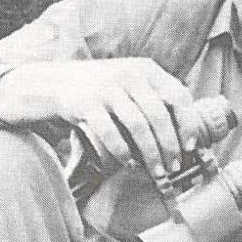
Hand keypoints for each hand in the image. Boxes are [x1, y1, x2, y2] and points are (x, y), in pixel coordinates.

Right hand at [0, 58, 203, 176]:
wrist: (49, 83)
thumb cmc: (99, 92)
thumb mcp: (128, 84)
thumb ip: (153, 99)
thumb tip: (187, 134)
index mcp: (145, 69)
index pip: (178, 95)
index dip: (188, 123)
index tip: (191, 146)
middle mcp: (128, 74)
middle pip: (159, 114)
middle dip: (170, 145)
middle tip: (174, 167)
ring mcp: (105, 87)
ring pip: (138, 125)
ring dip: (151, 153)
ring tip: (157, 172)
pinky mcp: (84, 103)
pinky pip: (110, 133)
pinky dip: (123, 152)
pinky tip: (129, 164)